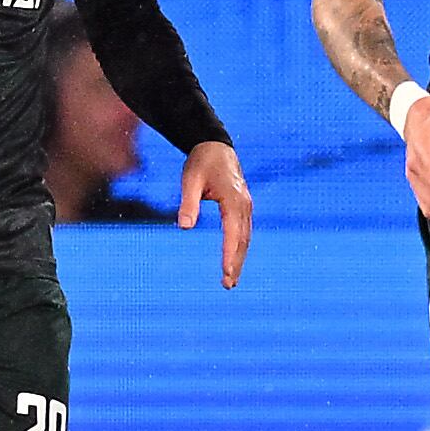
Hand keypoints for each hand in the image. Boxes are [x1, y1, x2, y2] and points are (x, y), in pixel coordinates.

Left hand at [178, 140, 253, 287]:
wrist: (214, 145)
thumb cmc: (200, 162)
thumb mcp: (189, 180)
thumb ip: (188, 203)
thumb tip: (183, 227)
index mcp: (233, 200)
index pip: (232, 234)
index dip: (229, 255)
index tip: (226, 273)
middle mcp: (244, 205)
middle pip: (243, 240)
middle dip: (236, 263)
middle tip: (228, 285)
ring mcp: (246, 205)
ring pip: (245, 237)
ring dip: (239, 258)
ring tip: (231, 279)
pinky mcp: (243, 205)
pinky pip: (244, 231)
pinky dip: (240, 247)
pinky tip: (234, 259)